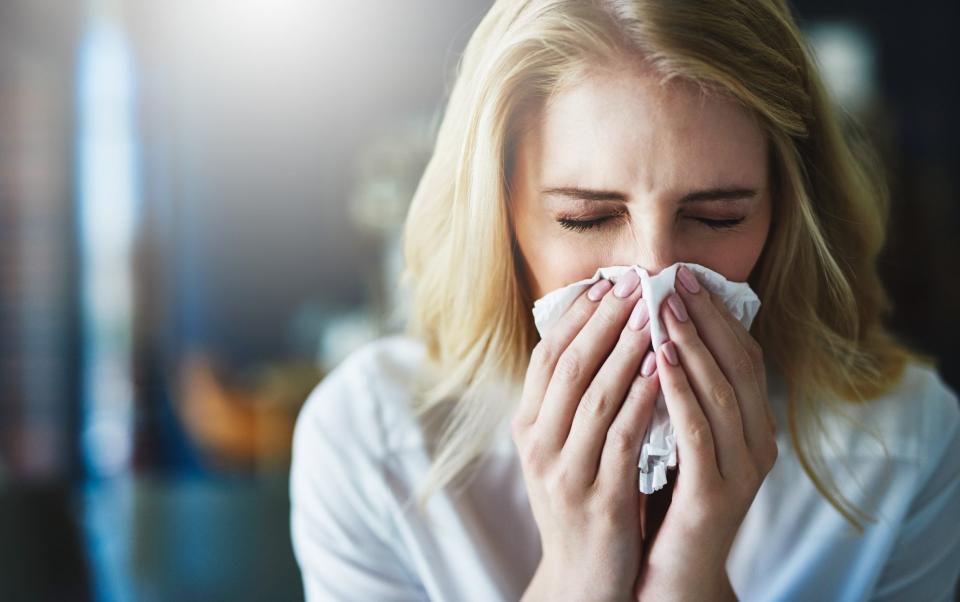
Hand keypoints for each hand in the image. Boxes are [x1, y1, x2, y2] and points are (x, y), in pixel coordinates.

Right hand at [513, 270, 659, 601]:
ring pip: (595, 397)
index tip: (604, 284)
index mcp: (527, 428)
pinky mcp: (599, 498)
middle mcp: (538, 446)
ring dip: (625, 351)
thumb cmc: (579, 501)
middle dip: (603, 322)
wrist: (581, 579)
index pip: (546, 358)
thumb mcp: (559, 450)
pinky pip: (622, 438)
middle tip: (633, 285)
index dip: (575, 318)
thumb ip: (568, 402)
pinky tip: (660, 371)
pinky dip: (641, 399)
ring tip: (652, 315)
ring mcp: (566, 473)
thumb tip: (594, 337)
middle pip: (569, 368)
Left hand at [633, 265, 777, 600]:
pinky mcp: (717, 494)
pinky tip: (659, 359)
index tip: (683, 276)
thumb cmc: (669, 500)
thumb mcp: (679, 440)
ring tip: (664, 307)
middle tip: (675, 278)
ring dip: (694, 344)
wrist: (675, 576)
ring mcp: (741, 469)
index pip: (742, 355)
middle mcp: (757, 442)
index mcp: (751, 426)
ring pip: (723, 391)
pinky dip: (681, 390)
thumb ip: (679, 394)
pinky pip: (699, 431)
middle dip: (706, 317)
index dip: (715, 313)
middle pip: (738, 363)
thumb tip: (653, 332)